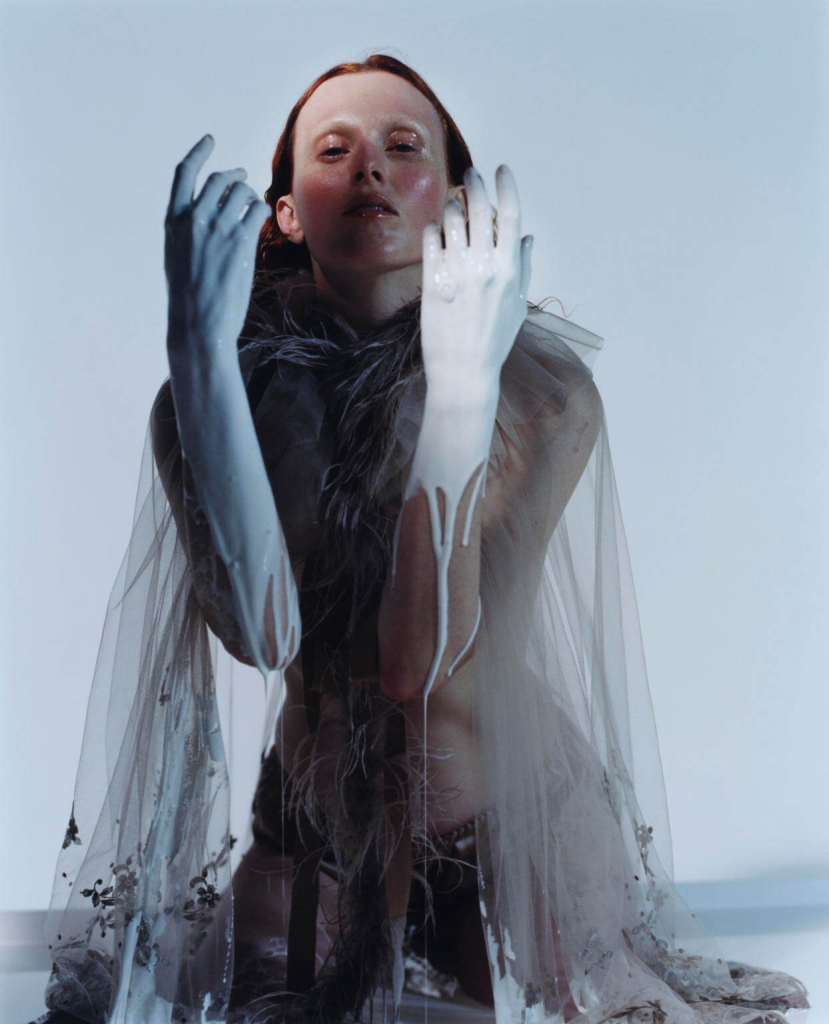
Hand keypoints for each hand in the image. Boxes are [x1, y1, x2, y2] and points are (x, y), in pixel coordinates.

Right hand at [164, 134, 269, 358]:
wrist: (199, 322)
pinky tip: (261, 217)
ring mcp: (218, 229)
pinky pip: (257, 211)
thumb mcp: (177, 256)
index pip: (184, 174)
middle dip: (234, 175)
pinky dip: (261, 210)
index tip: (210, 140)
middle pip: (218, 180)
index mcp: (174, 221)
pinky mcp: (240, 242)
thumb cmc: (189, 296)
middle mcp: (195, 219)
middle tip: (243, 177)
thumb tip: (208, 214)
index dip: (198, 153)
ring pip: (241, 193)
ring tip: (253, 203)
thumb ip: (189, 231)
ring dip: (250, 194)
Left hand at [420, 165, 532, 397]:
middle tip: (471, 174)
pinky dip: (434, 229)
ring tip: (453, 207)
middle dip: (475, 183)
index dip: (506, 186)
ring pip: (451, 219)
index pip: (510, 215)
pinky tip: (436, 231)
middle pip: (479, 209)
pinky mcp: (432, 281)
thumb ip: (523, 268)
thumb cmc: (494, 342)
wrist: (464, 373)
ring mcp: (456, 273)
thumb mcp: (518, 306)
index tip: (501, 169)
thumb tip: (527, 237)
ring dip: (452, 206)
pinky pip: (431, 240)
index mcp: (509, 271)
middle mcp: (483, 267)